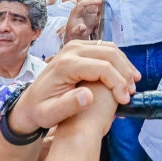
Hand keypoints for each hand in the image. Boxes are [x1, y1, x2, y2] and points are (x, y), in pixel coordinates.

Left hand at [10, 41, 139, 132]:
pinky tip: (124, 77)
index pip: (103, 67)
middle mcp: (71, 50)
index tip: (125, 100)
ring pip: (110, 49)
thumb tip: (88, 96)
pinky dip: (118, 62)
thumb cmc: (40, 111)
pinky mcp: (80, 48)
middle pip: (109, 54)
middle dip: (125, 73)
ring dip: (124, 66)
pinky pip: (105, 49)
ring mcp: (75, 46)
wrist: (29, 102)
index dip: (118, 83)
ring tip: (132, 85)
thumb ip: (68, 106)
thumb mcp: (50, 115)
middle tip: (132, 93)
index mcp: (66, 65)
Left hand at [63, 0, 108, 42]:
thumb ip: (78, 30)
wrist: (75, 34)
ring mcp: (86, 7)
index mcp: (76, 11)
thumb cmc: (74, 33)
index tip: (100, 2)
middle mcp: (81, 6)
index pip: (83, 3)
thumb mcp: (75, 33)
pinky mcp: (91, 9)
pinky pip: (96, 0)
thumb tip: (82, 27)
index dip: (91, 2)